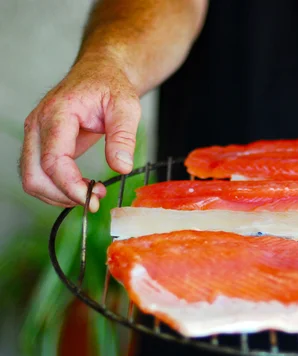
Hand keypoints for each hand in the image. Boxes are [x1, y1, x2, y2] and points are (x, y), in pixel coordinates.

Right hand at [20, 58, 141, 211]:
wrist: (99, 74)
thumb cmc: (110, 86)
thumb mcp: (127, 107)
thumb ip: (124, 136)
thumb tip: (121, 167)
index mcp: (57, 113)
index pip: (52, 159)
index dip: (69, 185)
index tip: (93, 198)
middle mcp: (38, 124)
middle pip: (34, 175)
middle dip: (62, 195)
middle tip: (94, 200)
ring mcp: (35, 135)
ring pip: (32, 179)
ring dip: (59, 195)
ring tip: (91, 192)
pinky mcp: (40, 144)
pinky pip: (39, 175)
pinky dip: (57, 188)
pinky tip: (81, 187)